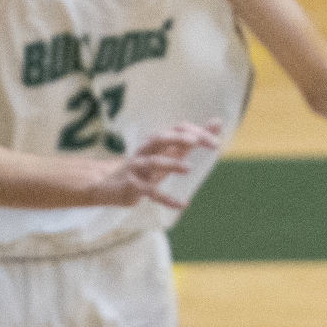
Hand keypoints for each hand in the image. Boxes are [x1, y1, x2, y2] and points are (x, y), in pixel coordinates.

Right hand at [93, 121, 221, 209]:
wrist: (109, 185)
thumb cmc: (146, 167)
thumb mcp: (167, 153)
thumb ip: (191, 140)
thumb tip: (217, 122)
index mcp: (156, 142)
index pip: (176, 129)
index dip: (195, 132)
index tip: (215, 142)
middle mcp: (146, 151)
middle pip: (160, 139)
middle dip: (179, 138)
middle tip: (197, 141)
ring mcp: (138, 169)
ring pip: (153, 162)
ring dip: (171, 164)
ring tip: (188, 169)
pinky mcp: (133, 187)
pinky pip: (150, 192)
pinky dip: (167, 199)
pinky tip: (183, 204)